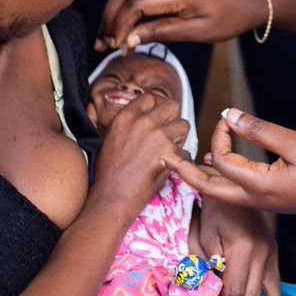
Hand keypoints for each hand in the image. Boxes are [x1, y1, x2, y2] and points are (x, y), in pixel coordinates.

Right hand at [89, 94, 191, 222]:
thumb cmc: (108, 172)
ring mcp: (159, 137)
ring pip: (184, 126)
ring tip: (169, 150)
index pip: (150, 97)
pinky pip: (186, 151)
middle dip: (172, 119)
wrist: (113, 197)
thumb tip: (139, 116)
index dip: (155, 108)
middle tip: (167, 133)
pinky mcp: (171, 154)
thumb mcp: (110, 138)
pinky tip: (169, 167)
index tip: (156, 118)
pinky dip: (181, 160)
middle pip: (172, 106)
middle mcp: (143, 122)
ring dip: (179, 137)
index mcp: (126, 116)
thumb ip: (127, 123)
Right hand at [97, 0, 265, 52]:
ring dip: (114, 12)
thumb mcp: (197, 32)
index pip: (135, 4)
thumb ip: (163, 32)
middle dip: (109, 17)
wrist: (245, 2)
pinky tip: (124, 28)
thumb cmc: (226, 19)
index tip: (116, 48)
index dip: (120, 26)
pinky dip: (126, 8)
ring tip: (108, 39)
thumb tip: (129, 39)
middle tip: (102, 44)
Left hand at [170, 109, 295, 225]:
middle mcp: (255, 198)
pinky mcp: (272, 199)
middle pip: (207, 187)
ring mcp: (263, 202)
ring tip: (182, 161)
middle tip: (162, 158)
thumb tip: (228, 114)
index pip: (221, 159)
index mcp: (258, 185)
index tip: (229, 116)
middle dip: (184, 171)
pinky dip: (221, 175)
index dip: (220, 133)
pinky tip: (218, 164)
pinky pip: (236, 190)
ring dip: (201, 174)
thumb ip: (259, 129)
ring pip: (221, 190)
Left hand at [198, 195, 280, 295]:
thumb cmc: (215, 209)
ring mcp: (272, 252)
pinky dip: (262, 295)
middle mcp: (263, 253)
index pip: (234, 291)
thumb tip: (212, 293)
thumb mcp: (205, 236)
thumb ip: (210, 267)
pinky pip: (273, 282)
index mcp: (244, 248)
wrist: (235, 182)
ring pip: (267, 294)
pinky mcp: (274, 250)